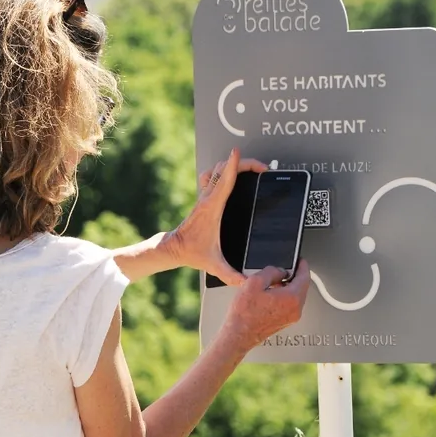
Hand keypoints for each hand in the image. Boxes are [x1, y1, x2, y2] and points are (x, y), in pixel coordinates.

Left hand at [165, 148, 266, 284]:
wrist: (174, 248)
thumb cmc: (192, 252)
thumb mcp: (214, 265)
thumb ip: (231, 275)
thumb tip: (246, 283)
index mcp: (212, 208)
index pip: (224, 181)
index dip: (233, 165)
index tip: (238, 153)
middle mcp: (208, 198)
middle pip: (223, 170)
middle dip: (243, 163)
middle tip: (261, 167)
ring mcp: (205, 196)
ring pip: (215, 169)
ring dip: (231, 164)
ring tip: (248, 167)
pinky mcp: (204, 198)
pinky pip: (211, 176)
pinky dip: (221, 171)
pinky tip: (230, 175)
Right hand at [220, 260, 310, 354]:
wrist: (238, 334)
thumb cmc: (244, 314)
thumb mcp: (254, 282)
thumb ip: (272, 271)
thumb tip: (280, 271)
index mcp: (292, 298)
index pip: (305, 277)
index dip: (302, 265)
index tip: (300, 260)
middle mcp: (295, 309)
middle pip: (302, 286)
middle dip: (294, 276)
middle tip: (284, 269)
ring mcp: (291, 317)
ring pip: (296, 295)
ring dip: (288, 286)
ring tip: (272, 282)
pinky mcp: (285, 322)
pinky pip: (290, 304)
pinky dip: (284, 296)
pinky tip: (270, 294)